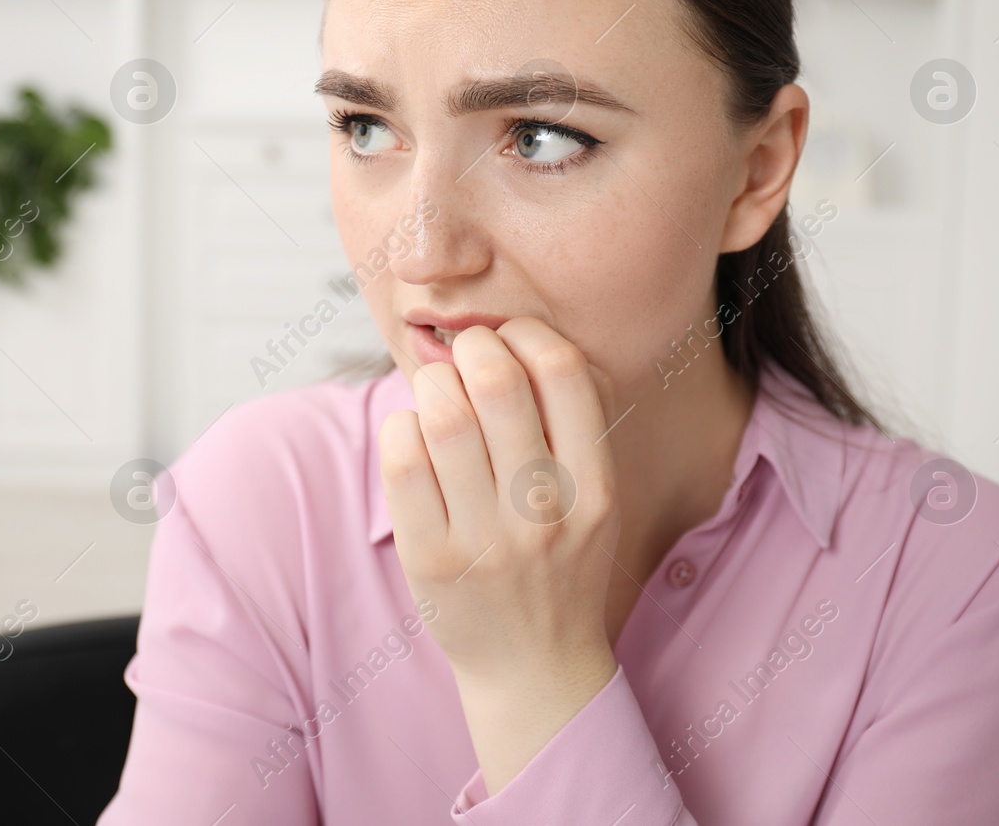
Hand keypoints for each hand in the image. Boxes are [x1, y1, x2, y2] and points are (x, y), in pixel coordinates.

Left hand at [379, 317, 621, 793]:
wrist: (534, 666)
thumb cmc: (559, 562)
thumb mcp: (596, 499)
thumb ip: (573, 425)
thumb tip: (519, 335)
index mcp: (595, 488)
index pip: (565, 372)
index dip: (527, 333)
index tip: (511, 338)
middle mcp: (545, 512)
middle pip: (496, 382)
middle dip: (472, 347)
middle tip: (465, 355)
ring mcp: (486, 539)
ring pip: (442, 414)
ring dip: (433, 384)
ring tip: (439, 394)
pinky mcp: (432, 558)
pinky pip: (402, 458)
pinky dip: (402, 427)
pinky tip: (416, 437)